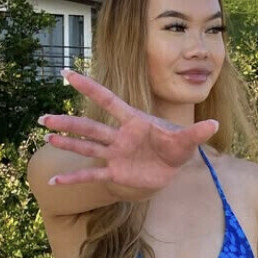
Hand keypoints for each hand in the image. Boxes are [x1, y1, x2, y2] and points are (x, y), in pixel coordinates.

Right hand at [38, 68, 218, 187]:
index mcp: (134, 121)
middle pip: (90, 127)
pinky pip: (92, 175)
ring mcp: (115, 154)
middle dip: (68, 122)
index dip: (89, 88)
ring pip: (87, 146)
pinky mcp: (115, 172)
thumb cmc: (175, 147)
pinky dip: (74, 178)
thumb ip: (196, 133)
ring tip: (46, 135)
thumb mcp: (187, 141)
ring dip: (67, 142)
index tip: (68, 74)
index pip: (109, 101)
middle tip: (44, 117)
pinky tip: (55, 182)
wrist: (170, 168)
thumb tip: (214, 125)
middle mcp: (119, 136)